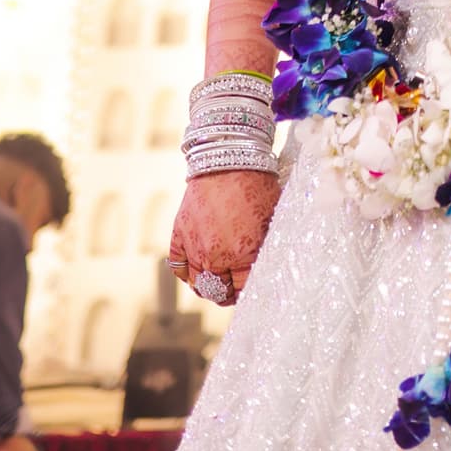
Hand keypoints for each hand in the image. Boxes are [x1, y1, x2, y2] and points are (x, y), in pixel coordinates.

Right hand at [168, 169, 280, 307]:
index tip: (251, 288)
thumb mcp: (272, 216)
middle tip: (233, 290)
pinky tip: (196, 270)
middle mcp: (216, 256)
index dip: (249, 290)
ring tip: (216, 282)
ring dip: (207, 287)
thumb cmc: (257, 184)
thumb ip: (266, 245)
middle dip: (227, 294)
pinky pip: (178, 267)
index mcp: (243, 253)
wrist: (227, 157)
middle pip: (218, 291)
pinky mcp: (179, 235)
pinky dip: (186, 273)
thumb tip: (271, 264)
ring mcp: (195, 247)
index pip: (244, 288)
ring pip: (198, 284)